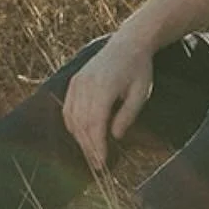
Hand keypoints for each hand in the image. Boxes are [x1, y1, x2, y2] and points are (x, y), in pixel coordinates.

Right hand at [62, 36, 154, 173]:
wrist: (129, 42)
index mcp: (104, 87)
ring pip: (72, 118)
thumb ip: (128, 115)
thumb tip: (115, 137)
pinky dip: (72, 125)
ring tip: (91, 154)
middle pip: (82, 124)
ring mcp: (78, 82)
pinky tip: (81, 136)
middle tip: (97, 166)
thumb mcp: (140, 93)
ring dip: (80, 139)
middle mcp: (87, 84)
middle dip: (89, 147)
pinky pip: (68, 108)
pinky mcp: (74, 81)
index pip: (96, 124)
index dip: (97, 146)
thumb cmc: (139, 68)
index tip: (102, 163)